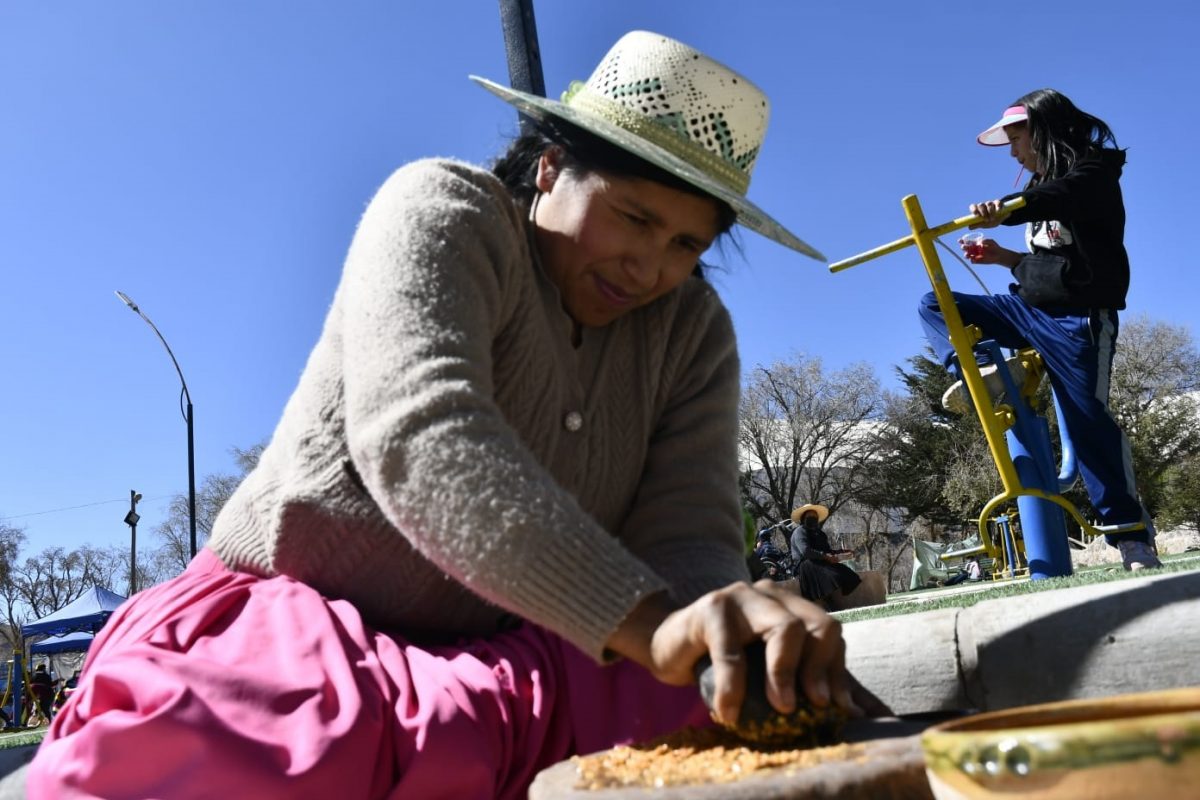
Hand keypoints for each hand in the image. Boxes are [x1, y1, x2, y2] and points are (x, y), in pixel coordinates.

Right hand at [607, 580, 852, 726]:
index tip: (835, 709)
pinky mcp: (710, 608)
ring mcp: (741, 596)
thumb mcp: (770, 672)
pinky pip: (730, 651)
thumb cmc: (725, 661)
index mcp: (792, 605)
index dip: (836, 671)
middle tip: (813, 707)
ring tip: (780, 710)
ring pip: (783, 627)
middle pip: (816, 625)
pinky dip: (732, 688)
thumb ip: (813, 685)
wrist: (670, 645)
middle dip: (819, 670)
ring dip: (785, 674)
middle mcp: (772, 594)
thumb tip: (863, 716)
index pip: (830, 632)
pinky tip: (727, 714)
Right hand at [960, 237, 1022, 267]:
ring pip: (967, 255)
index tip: (960, 241)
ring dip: (966, 255)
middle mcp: (973, 249)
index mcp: (975, 243)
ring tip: (968, 254)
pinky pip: (972, 261)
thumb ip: (985, 240)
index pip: (966, 242)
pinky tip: (974, 258)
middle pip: (965, 248)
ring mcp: (974, 255)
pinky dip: (972, 260)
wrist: (998, 255)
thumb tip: (979, 243)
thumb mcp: (991, 241)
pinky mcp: (977, 261)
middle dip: (963, 247)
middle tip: (964, 247)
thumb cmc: (994, 246)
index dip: (962, 241)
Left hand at [967, 199, 1006, 228]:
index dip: (974, 210)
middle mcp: (983, 206)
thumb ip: (977, 225)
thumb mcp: (984, 224)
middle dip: (983, 212)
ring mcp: (991, 203)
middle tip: (987, 220)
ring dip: (991, 211)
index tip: (977, 216)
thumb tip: (970, 227)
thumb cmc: (990, 221)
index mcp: (978, 210)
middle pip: (980, 205)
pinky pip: (997, 202)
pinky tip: (998, 210)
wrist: (1001, 219)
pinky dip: (998, 206)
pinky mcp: (998, 203)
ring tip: (993, 218)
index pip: (973, 206)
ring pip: (989, 204)